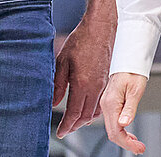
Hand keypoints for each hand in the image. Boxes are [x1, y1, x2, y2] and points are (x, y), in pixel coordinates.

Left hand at [52, 18, 113, 136]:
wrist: (100, 28)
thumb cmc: (82, 40)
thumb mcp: (62, 62)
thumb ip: (57, 84)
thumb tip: (54, 102)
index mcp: (83, 83)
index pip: (74, 113)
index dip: (66, 126)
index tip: (60, 131)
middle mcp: (96, 87)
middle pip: (86, 116)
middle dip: (75, 126)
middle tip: (66, 130)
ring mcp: (104, 84)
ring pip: (95, 110)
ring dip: (85, 120)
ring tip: (75, 123)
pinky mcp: (107, 80)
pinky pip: (101, 102)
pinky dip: (94, 111)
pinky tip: (88, 109)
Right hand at [100, 72, 148, 154]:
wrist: (128, 61)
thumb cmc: (133, 72)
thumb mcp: (136, 91)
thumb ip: (129, 109)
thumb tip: (124, 124)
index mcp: (111, 103)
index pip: (116, 131)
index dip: (127, 143)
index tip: (138, 148)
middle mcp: (106, 105)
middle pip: (112, 133)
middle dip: (126, 143)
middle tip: (140, 149)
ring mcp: (106, 105)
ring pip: (112, 129)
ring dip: (124, 139)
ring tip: (136, 144)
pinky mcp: (110, 104)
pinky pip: (113, 122)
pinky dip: (121, 131)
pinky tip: (129, 134)